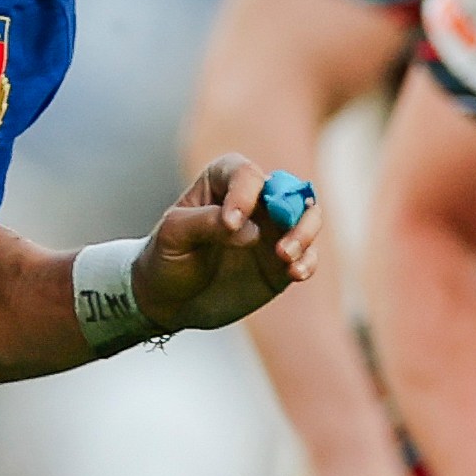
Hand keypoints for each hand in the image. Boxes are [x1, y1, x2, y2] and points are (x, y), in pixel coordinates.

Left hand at [135, 155, 320, 336]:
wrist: (169, 300)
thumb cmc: (166, 257)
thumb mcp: (173, 236)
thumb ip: (206, 223)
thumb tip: (248, 229)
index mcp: (223, 182)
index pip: (245, 175)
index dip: (244, 194)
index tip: (230, 224)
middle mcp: (255, 201)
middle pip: (289, 191)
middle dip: (292, 212)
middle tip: (280, 246)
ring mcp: (271, 231)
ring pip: (308, 218)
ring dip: (305, 234)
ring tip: (287, 259)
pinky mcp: (282, 262)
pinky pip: (308, 255)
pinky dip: (308, 262)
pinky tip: (294, 275)